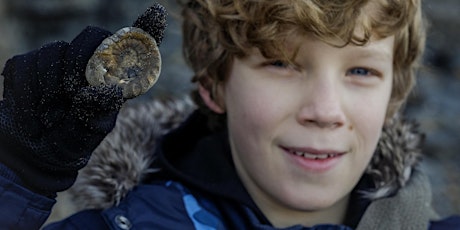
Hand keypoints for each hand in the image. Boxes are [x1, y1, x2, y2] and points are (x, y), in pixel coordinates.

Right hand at [0, 3, 166, 194]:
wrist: (34, 154)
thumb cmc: (70, 142)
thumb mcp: (89, 132)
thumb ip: (99, 111)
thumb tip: (108, 89)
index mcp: (112, 79)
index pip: (133, 47)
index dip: (146, 29)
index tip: (157, 14)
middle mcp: (88, 64)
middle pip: (92, 37)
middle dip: (82, 62)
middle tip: (74, 96)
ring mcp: (57, 61)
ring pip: (55, 50)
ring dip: (52, 88)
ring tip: (52, 118)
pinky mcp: (27, 65)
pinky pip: (27, 65)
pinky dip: (29, 94)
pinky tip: (35, 115)